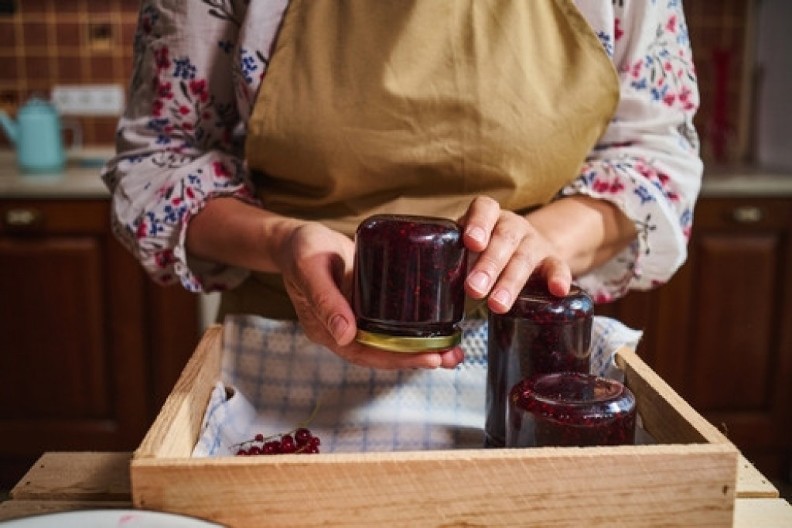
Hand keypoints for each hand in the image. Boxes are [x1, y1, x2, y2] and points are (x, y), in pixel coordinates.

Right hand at [277, 222, 463, 369]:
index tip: (428, 358)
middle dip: (418, 358)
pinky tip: (438, 328)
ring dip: (421, 348)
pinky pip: (393, 324)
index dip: (398, 358)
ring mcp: (357, 320)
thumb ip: (326, 299)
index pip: (366, 353)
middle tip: (450, 356)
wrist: (299, 239)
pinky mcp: (368, 306)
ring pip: (391, 342)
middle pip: (383, 353)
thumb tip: (345, 335)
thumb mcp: (310, 268)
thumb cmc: (301, 250)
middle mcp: (343, 331)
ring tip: (452, 350)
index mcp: (326, 330)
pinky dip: (415, 329)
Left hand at [460, 196, 572, 312]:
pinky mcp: (552, 260)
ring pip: (524, 258)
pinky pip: (558, 267)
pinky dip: (559, 278)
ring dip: (510, 282)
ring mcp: (533, 243)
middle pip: (503, 239)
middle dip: (488, 265)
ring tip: (497, 305)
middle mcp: (512, 226)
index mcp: (489, 217)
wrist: (527, 250)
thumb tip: (424, 290)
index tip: (471, 242)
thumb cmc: (485, 252)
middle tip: (473, 289)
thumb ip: (451, 259)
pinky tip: (558, 291)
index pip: (484, 209)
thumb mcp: (468, 249)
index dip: (478, 223)